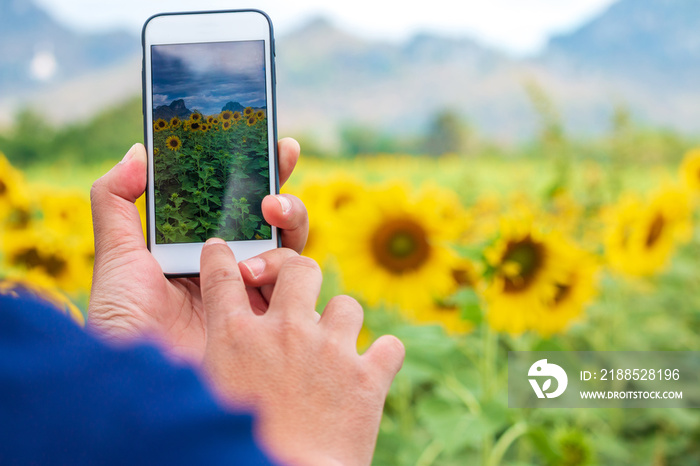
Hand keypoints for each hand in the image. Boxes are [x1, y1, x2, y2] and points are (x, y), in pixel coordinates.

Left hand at [88, 139, 308, 363]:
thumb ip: (117, 200)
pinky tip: (256, 273)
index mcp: (203, 247)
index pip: (238, 201)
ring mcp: (258, 293)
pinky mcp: (275, 319)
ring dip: (286, 228)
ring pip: (294, 247)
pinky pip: (300, 285)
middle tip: (275, 181)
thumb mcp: (115, 255)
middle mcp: (235, 267)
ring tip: (264, 225)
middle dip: (284, 193)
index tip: (274, 143)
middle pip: (275, 219)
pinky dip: (287, 270)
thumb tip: (138, 150)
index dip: (260, 170)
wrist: (141, 382)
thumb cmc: (123, 321)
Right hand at [199, 240, 404, 465]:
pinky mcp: (368, 377)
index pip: (221, 276)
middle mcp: (284, 332)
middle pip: (299, 267)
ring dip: (342, 322)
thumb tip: (208, 347)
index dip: (219, 257)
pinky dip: (382, 357)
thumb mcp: (209, 398)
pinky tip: (372, 369)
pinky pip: (389, 345)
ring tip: (335, 347)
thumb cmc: (238, 449)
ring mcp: (330, 350)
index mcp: (235, 338)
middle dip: (298, 273)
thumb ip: (215, 362)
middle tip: (299, 291)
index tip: (222, 251)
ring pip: (348, 304)